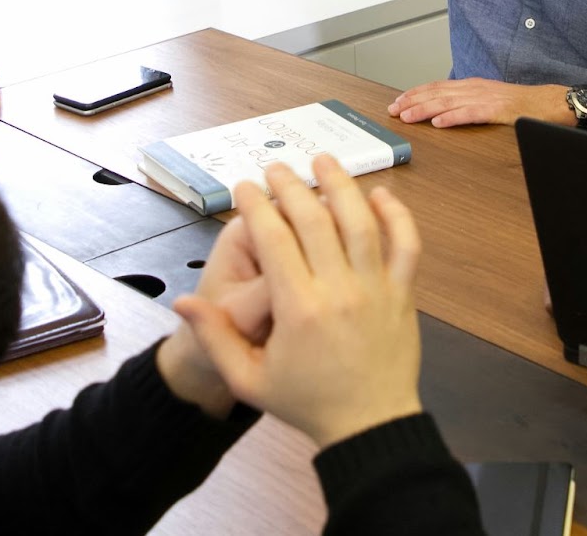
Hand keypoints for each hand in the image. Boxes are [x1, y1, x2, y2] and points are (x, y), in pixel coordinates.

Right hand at [174, 156, 423, 448]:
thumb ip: (215, 337)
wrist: (369, 425)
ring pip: (360, 222)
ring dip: (341, 185)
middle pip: (314, 219)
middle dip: (291, 186)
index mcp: (298, 309)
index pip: (274, 239)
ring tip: (324, 160)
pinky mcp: (402, 294)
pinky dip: (396, 214)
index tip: (244, 188)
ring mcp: (375, 289)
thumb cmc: (307, 402)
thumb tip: (181, 300)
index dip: (256, 206)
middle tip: (276, 169)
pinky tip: (379, 194)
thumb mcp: (249, 380)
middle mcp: (339, 290)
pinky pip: (405, 244)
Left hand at [388, 78, 569, 127]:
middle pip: (436, 92)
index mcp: (472, 86)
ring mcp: (485, 98)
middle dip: (412, 101)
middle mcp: (475, 88)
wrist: (549, 102)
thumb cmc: (521, 104)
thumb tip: (446, 111)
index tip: (398, 101)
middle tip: (393, 110)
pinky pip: (470, 113)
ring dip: (424, 109)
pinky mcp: (496, 110)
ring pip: (448, 102)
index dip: (415, 93)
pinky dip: (452, 117)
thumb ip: (469, 103)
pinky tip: (439, 122)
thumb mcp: (489, 99)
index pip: (437, 87)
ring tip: (407, 116)